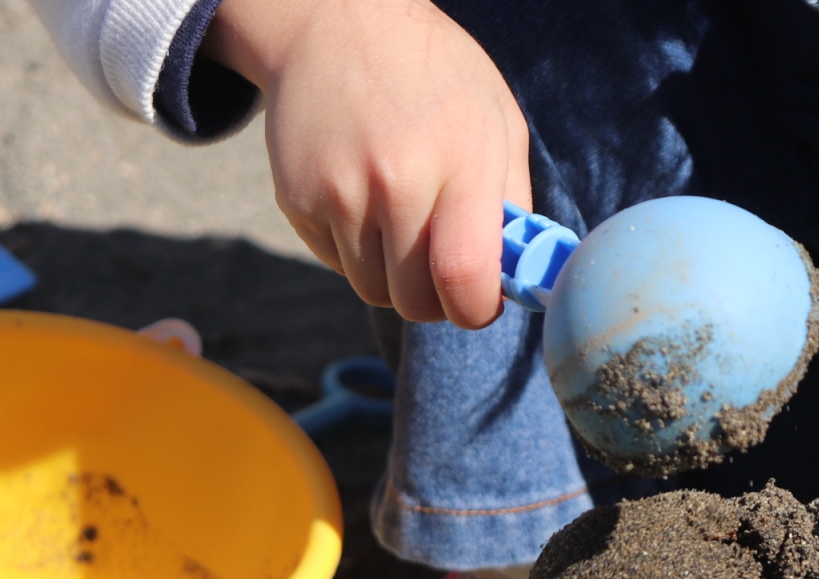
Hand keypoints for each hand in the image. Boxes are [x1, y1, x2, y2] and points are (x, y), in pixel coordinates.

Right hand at [206, 0, 530, 326]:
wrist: (335, 24)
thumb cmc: (435, 79)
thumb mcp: (498, 122)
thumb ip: (513, 205)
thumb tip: (520, 281)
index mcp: (459, 163)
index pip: (465, 281)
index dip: (475, 310)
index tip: (480, 300)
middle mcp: (395, 181)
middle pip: (415, 302)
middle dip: (435, 299)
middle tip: (441, 266)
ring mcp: (339, 192)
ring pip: (373, 291)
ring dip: (393, 275)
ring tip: (402, 220)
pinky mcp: (298, 200)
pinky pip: (337, 264)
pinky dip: (356, 250)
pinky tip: (363, 198)